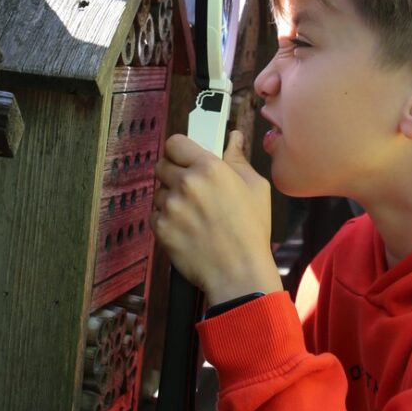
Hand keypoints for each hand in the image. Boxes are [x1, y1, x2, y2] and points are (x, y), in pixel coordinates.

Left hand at [152, 130, 282, 304]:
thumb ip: (238, 159)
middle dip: (173, 174)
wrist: (238, 273)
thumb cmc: (251, 230)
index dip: (179, 150)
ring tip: (192, 215)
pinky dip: (167, 220)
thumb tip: (232, 137)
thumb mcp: (256, 188)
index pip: (175, 143)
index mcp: (209, 167)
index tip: (185, 159)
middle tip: (190, 189)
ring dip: (171, 199)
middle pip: (162, 165)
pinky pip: (155, 215)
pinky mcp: (160, 228)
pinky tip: (186, 229)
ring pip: (159, 192)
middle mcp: (186, 183)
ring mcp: (171, 206)